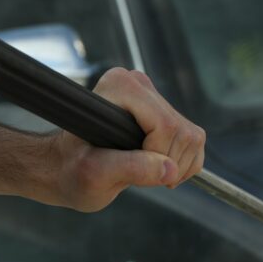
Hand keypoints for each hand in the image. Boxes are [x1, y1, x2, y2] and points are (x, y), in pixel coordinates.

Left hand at [49, 68, 205, 211]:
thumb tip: (169, 170)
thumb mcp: (95, 175)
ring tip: (145, 173)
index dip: (158, 156)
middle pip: (182, 132)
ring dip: (176, 166)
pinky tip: (157, 168)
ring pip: (192, 138)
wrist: (68, 168)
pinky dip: (184, 164)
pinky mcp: (165, 111)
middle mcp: (139, 84)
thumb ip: (131, 169)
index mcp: (119, 88)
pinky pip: (194, 140)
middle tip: (139, 177)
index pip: (165, 125)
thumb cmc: (72, 171)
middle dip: (168, 164)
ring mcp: (153, 96)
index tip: (135, 173)